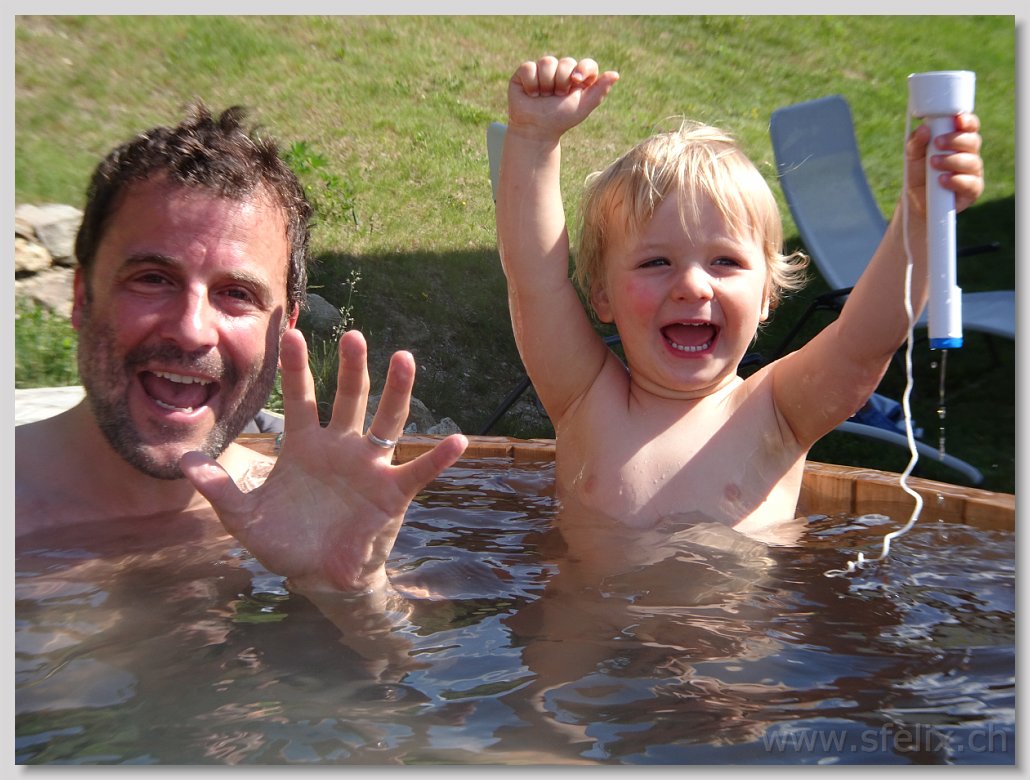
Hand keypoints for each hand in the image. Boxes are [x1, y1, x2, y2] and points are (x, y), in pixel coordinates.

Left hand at [180, 328, 467, 595]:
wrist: (320, 579)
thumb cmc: (287, 543)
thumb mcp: (246, 518)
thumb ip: (221, 490)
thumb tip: (184, 461)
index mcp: (306, 447)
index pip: (302, 398)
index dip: (296, 367)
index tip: (291, 332)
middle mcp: (342, 448)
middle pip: (349, 398)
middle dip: (352, 367)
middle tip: (352, 335)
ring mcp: (370, 467)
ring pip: (388, 420)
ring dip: (397, 391)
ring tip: (405, 358)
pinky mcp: (393, 493)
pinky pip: (418, 470)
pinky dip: (438, 457)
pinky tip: (456, 441)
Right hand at [507, 55, 619, 141]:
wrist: (536, 130)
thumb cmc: (560, 119)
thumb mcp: (582, 107)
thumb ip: (600, 90)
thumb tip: (615, 74)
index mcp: (579, 78)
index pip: (587, 64)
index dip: (583, 69)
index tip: (576, 80)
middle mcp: (562, 70)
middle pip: (566, 62)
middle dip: (561, 83)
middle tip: (556, 97)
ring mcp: (543, 69)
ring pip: (547, 62)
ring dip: (546, 84)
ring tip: (543, 97)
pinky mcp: (526, 71)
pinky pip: (529, 67)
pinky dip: (531, 84)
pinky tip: (531, 94)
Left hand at [905, 112, 983, 215]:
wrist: (915, 199)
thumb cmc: (919, 172)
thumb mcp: (912, 155)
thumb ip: (916, 142)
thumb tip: (924, 129)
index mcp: (958, 141)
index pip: (969, 127)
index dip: (967, 121)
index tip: (958, 120)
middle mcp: (969, 154)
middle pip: (973, 141)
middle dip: (955, 140)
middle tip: (937, 143)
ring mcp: (972, 172)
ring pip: (972, 162)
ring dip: (952, 160)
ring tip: (933, 163)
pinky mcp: (971, 190)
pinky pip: (971, 183)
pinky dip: (956, 180)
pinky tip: (942, 179)